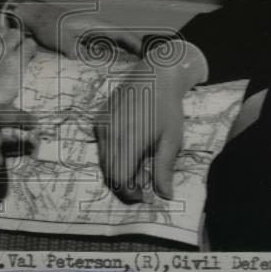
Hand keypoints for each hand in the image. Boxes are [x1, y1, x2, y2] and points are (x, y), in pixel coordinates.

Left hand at [15, 1, 142, 58]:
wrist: (35, 16)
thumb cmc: (48, 24)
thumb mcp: (59, 38)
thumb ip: (73, 49)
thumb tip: (83, 60)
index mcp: (95, 25)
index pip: (123, 34)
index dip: (136, 44)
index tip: (147, 56)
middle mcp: (96, 27)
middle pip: (121, 38)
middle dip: (133, 51)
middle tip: (143, 67)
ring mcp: (90, 30)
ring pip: (113, 42)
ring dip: (123, 53)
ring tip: (132, 68)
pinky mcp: (83, 35)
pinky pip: (102, 45)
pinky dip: (110, 53)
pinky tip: (110, 64)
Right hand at [95, 41, 207, 201]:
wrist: (155, 75)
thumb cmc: (167, 108)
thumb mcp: (171, 139)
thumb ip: (164, 169)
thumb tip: (164, 196)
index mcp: (128, 139)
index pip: (118, 178)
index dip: (129, 192)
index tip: (144, 194)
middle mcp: (109, 133)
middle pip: (108, 172)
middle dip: (125, 183)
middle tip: (145, 182)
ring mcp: (101, 125)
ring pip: (104, 160)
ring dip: (119, 169)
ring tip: (141, 162)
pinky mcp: (99, 120)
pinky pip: (102, 146)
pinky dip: (114, 154)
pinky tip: (132, 147)